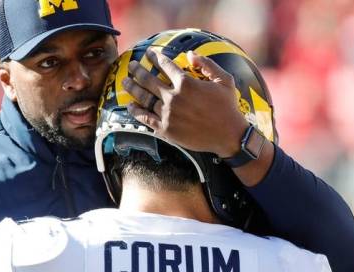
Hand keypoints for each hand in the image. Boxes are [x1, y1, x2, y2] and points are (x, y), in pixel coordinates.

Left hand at [122, 49, 248, 157]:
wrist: (228, 136)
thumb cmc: (228, 107)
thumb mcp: (224, 80)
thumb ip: (207, 64)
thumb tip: (189, 54)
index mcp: (186, 83)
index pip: (165, 66)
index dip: (155, 57)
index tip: (149, 53)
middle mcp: (173, 97)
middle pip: (149, 80)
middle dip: (138, 70)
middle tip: (131, 65)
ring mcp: (167, 113)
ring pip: (144, 98)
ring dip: (132, 88)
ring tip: (125, 82)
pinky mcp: (165, 129)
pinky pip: (145, 118)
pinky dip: (135, 111)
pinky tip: (130, 106)